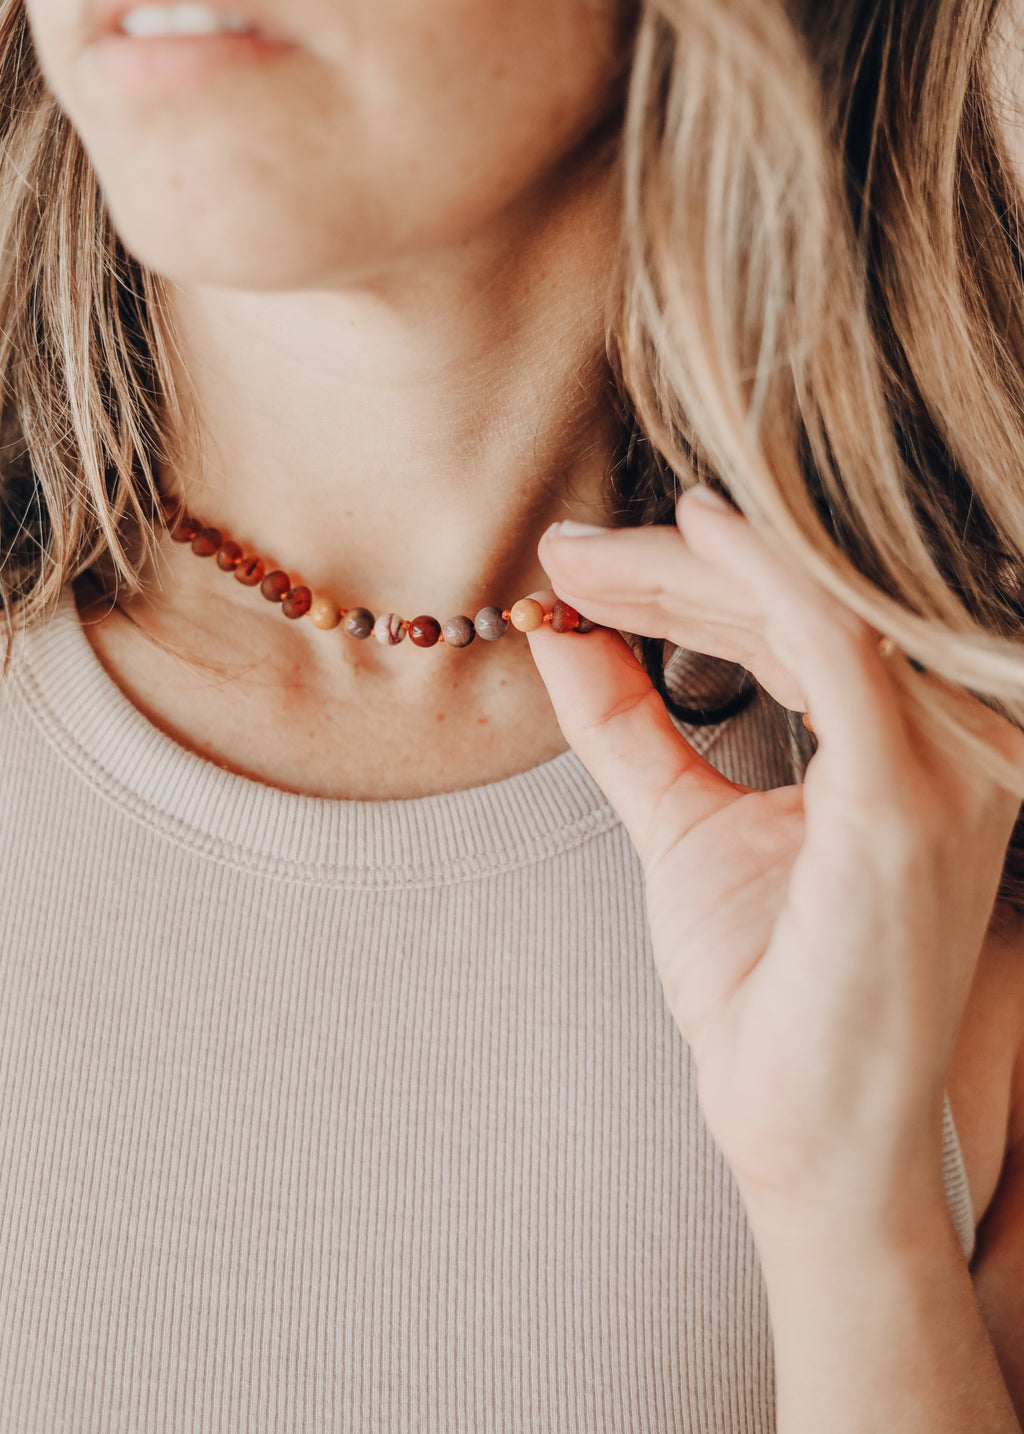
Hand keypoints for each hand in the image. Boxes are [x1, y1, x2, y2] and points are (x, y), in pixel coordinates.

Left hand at [527, 487, 1023, 1231]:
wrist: (801, 1128)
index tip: (582, 566)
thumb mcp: (686, 830)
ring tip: (583, 558)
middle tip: (565, 552)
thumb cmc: (766, 989)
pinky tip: (690, 531)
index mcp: (912, 744)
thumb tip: (564, 634)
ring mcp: (946, 767)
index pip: (797, 624)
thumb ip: (632, 728)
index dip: (687, 582)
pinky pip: (836, 647)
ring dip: (685, 573)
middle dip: (673, 569)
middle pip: (803, 604)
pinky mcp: (907, 803)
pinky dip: (763, 579)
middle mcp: (954, 741)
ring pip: (811, 607)